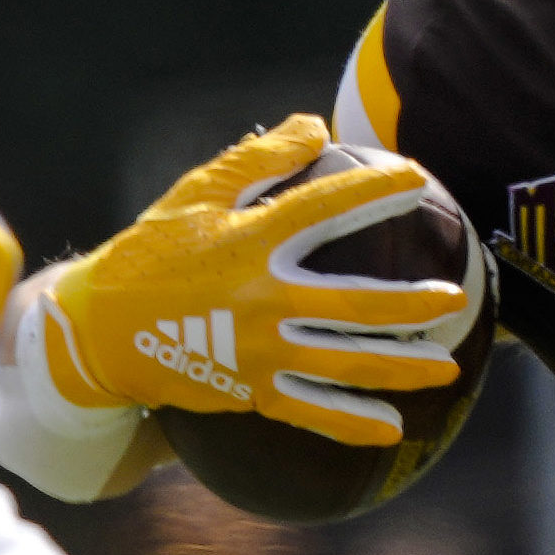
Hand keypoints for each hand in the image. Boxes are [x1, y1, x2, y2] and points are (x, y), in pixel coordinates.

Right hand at [41, 116, 471, 446]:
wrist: (98, 331)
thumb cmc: (149, 252)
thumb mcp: (194, 194)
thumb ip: (257, 160)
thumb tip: (315, 125)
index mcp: (250, 242)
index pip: (325, 211)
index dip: (375, 193)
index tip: (419, 179)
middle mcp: (261, 299)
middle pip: (351, 304)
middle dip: (410, 304)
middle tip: (456, 298)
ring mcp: (257, 351)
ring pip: (342, 362)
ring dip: (398, 368)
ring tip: (446, 367)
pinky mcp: (248, 391)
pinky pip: (308, 412)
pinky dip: (349, 422)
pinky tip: (390, 429)